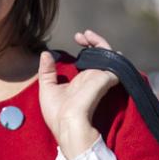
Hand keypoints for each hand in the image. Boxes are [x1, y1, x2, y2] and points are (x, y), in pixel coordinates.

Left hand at [37, 29, 120, 158]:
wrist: (66, 125)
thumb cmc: (57, 114)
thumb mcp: (47, 88)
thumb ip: (47, 71)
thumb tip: (45, 53)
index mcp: (84, 80)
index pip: (91, 59)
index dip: (87, 45)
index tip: (77, 37)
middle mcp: (94, 78)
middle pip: (102, 54)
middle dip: (95, 40)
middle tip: (82, 35)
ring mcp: (100, 79)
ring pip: (110, 55)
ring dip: (100, 42)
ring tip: (88, 35)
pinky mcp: (105, 80)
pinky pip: (113, 62)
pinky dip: (108, 51)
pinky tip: (95, 42)